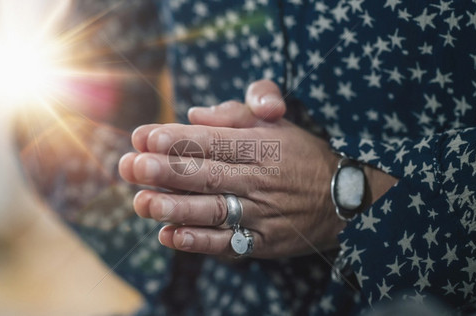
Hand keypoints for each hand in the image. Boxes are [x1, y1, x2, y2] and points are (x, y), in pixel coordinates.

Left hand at [119, 80, 395, 258]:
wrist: (343, 197)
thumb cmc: (300, 154)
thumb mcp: (277, 123)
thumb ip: (236, 114)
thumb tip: (194, 113)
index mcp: (262, 145)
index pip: (214, 140)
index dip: (178, 139)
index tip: (144, 136)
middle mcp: (261, 178)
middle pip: (208, 174)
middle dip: (167, 170)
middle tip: (131, 165)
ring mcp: (262, 213)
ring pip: (214, 210)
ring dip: (176, 207)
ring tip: (143, 202)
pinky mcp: (263, 241)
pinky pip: (228, 243)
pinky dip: (198, 241)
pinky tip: (169, 235)